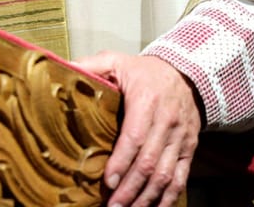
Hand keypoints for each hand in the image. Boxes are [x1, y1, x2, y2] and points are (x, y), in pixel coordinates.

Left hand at [70, 51, 199, 206]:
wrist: (188, 74)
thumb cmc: (145, 72)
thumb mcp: (117, 61)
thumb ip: (92, 66)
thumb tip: (65, 69)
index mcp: (146, 101)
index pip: (135, 137)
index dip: (122, 161)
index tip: (108, 181)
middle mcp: (166, 122)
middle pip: (149, 163)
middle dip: (130, 189)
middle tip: (112, 206)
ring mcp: (180, 138)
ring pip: (165, 175)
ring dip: (146, 197)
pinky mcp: (189, 148)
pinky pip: (181, 177)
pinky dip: (169, 197)